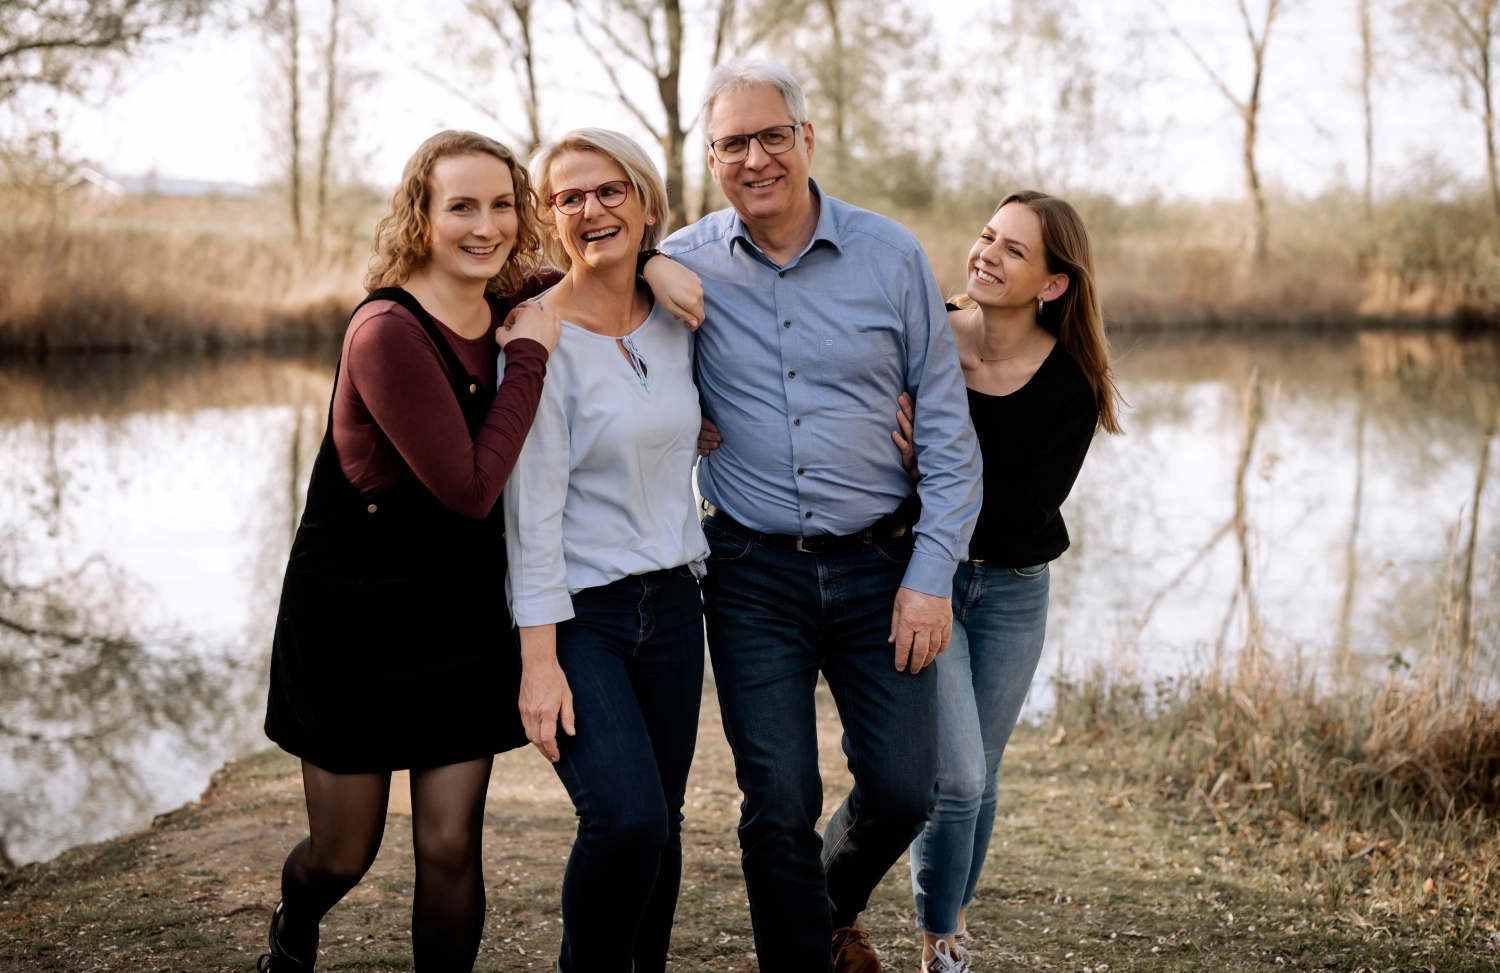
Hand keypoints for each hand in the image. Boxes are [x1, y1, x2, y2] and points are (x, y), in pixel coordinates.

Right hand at [499, 298, 561, 353]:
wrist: (528, 358)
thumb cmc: (515, 345)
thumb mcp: (501, 336)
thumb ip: (501, 328)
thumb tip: (504, 328)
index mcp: (525, 313)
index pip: (515, 312)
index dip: (509, 318)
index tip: (507, 326)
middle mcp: (539, 314)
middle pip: (531, 305)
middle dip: (523, 307)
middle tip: (520, 312)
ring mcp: (549, 321)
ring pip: (547, 307)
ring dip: (541, 306)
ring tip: (538, 308)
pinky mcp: (556, 331)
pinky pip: (557, 319)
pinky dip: (553, 316)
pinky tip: (550, 317)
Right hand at [518, 626, 574, 761]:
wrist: (538, 664)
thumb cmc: (555, 678)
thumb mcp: (567, 696)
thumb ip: (568, 716)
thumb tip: (571, 733)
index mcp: (546, 712)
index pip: (547, 738)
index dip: (552, 750)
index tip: (557, 757)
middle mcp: (533, 713)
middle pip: (536, 740)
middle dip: (545, 751)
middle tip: (553, 757)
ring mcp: (525, 711)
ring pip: (529, 735)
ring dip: (538, 745)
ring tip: (547, 749)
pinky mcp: (521, 707)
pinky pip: (525, 726)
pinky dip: (532, 735)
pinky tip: (539, 736)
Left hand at [641, 254, 703, 329]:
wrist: (657, 266)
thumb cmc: (660, 288)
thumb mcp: (670, 306)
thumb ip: (684, 315)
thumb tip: (695, 323)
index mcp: (693, 301)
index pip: (701, 317)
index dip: (696, 324)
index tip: (690, 328)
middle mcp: (699, 292)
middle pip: (700, 308)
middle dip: (692, 316)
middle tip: (681, 320)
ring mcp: (698, 283)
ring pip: (698, 298)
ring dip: (691, 306)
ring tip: (679, 309)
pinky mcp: (695, 276)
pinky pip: (696, 289)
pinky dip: (690, 296)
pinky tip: (681, 296)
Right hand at [697, 417, 721, 455]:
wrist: (709, 429)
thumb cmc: (714, 422)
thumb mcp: (712, 418)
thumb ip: (714, 418)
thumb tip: (722, 416)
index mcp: (699, 420)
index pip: (703, 423)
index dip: (709, 426)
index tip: (717, 430)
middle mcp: (695, 430)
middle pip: (702, 434)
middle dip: (711, 436)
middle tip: (719, 438)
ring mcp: (695, 440)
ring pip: (700, 442)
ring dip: (709, 444)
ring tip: (716, 445)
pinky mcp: (696, 448)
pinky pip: (698, 450)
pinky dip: (703, 451)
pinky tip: (708, 452)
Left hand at [889, 586, 951, 673]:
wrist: (932, 577)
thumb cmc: (911, 590)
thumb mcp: (897, 606)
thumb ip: (895, 626)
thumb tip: (892, 642)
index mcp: (908, 622)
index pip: (904, 647)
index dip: (901, 660)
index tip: (900, 668)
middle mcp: (923, 626)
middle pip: (920, 652)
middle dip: (915, 664)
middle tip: (912, 671)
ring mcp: (937, 625)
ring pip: (933, 649)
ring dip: (928, 659)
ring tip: (923, 665)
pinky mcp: (947, 622)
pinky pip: (945, 641)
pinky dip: (940, 650)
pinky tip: (936, 654)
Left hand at [891, 392, 918, 478]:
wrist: (919, 472)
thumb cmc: (916, 452)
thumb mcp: (913, 438)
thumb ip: (910, 425)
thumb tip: (902, 410)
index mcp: (918, 430)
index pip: (915, 414)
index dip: (911, 403)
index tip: (904, 392)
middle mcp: (917, 435)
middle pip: (912, 419)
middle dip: (907, 407)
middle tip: (900, 396)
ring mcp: (913, 445)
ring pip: (909, 431)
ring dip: (903, 421)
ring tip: (897, 411)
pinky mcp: (908, 454)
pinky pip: (903, 446)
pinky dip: (898, 440)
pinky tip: (893, 433)